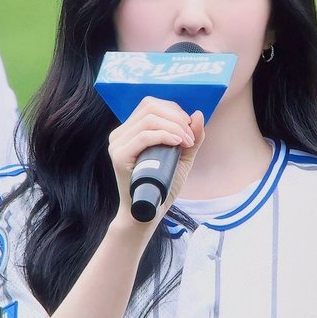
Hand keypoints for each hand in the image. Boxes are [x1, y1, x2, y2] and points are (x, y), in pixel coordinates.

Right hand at [108, 97, 204, 229]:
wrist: (149, 212)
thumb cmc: (163, 186)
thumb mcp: (182, 157)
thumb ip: (192, 137)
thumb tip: (198, 114)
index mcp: (130, 130)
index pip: (151, 105)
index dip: (174, 111)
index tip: (190, 129)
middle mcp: (120, 134)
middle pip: (150, 107)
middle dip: (176, 118)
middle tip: (190, 138)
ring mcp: (117, 144)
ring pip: (148, 119)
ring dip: (174, 127)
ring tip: (186, 142)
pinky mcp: (119, 156)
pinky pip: (143, 136)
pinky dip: (164, 135)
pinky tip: (177, 143)